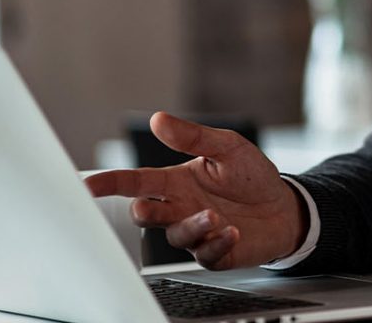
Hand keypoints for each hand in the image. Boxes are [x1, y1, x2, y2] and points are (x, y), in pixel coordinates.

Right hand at [85, 112, 306, 269]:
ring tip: (214, 214)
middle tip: (147, 206)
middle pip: (146, 213)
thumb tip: (160, 119)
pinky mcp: (215, 252)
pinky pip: (205, 254)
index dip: (110, 183)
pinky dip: (216, 243)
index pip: (136, 181)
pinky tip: (231, 231)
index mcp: (176, 181)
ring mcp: (196, 232)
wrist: (284, 206)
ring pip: (175, 235)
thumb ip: (193, 137)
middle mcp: (180, 208)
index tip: (87, 185)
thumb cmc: (250, 175)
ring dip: (191, 225)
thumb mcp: (227, 147)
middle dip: (143, 211)